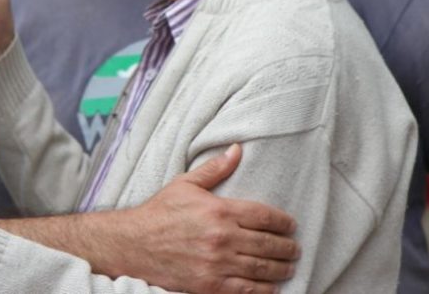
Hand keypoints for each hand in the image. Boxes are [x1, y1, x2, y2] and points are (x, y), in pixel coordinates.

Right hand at [113, 144, 298, 292]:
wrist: (133, 244)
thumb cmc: (159, 212)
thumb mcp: (185, 184)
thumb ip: (215, 169)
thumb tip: (237, 150)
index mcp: (219, 211)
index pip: (263, 216)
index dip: (283, 222)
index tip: (291, 225)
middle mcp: (221, 238)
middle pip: (268, 244)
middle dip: (287, 247)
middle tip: (295, 248)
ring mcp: (216, 264)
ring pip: (261, 269)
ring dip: (281, 269)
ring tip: (289, 267)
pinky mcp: (209, 286)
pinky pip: (246, 290)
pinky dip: (263, 290)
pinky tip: (272, 287)